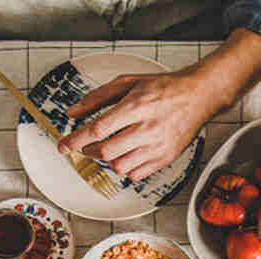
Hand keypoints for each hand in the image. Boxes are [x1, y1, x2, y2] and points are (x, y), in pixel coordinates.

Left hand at [58, 72, 217, 181]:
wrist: (197, 97)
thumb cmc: (163, 88)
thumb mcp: (128, 83)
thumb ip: (98, 97)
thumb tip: (73, 112)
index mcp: (137, 106)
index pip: (98, 128)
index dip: (76, 139)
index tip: (63, 146)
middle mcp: (148, 128)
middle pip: (107, 151)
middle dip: (90, 151)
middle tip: (87, 146)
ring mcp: (158, 146)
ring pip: (120, 167)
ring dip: (108, 160)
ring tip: (109, 148)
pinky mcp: (166, 158)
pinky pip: (137, 174)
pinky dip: (125, 168)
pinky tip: (127, 154)